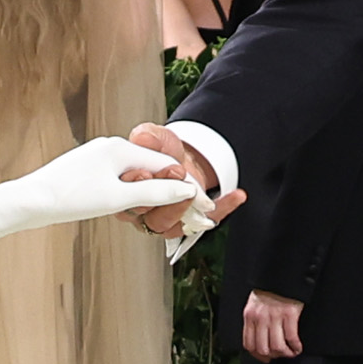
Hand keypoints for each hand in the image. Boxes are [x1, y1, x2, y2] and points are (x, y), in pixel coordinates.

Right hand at [120, 121, 241, 242]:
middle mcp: (139, 211)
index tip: (147, 172)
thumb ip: (149, 137)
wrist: (184, 161)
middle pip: (147, 214)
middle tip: (179, 178)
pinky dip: (222, 209)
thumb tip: (140, 136)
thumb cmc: (164, 152)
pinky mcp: (184, 226)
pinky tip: (237, 195)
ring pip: (168, 225)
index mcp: (125, 191)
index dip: (137, 184)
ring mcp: (161, 222)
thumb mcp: (158, 138)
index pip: (126, 195)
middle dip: (164, 197)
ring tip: (201, 195)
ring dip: (186, 209)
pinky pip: (203, 223)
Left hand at [241, 290, 305, 359]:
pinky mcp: (289, 314)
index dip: (257, 355)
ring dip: (285, 353)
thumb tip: (260, 340)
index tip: (265, 358)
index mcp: (249, 316)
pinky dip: (295, 346)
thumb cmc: (270, 290)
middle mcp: (260, 318)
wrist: (282, 275)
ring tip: (290, 352)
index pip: (249, 344)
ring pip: (277, 346)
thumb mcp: (255, 305)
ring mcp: (274, 316)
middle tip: (279, 355)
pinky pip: (291, 337)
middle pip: (262, 348)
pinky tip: (297, 347)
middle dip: (273, 356)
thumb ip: (254, 321)